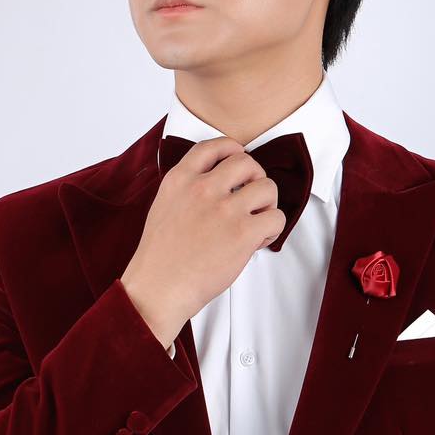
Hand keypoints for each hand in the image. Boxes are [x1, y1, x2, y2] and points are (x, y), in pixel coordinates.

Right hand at [119, 135, 286, 348]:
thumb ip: (187, 191)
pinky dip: (273, 229)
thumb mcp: (164, 207)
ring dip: (268, 203)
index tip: (238, 163)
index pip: (215, 146)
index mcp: (180, 179)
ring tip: (257, 221)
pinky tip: (258, 240)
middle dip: (255, 178)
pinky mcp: (242, 233)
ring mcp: (224, 210)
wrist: (158, 288)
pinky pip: (276, 217)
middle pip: (247, 162)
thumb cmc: (160, 259)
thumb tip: (218, 189)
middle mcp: (203, 188)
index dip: (233, 151)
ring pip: (267, 187)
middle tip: (251, 198)